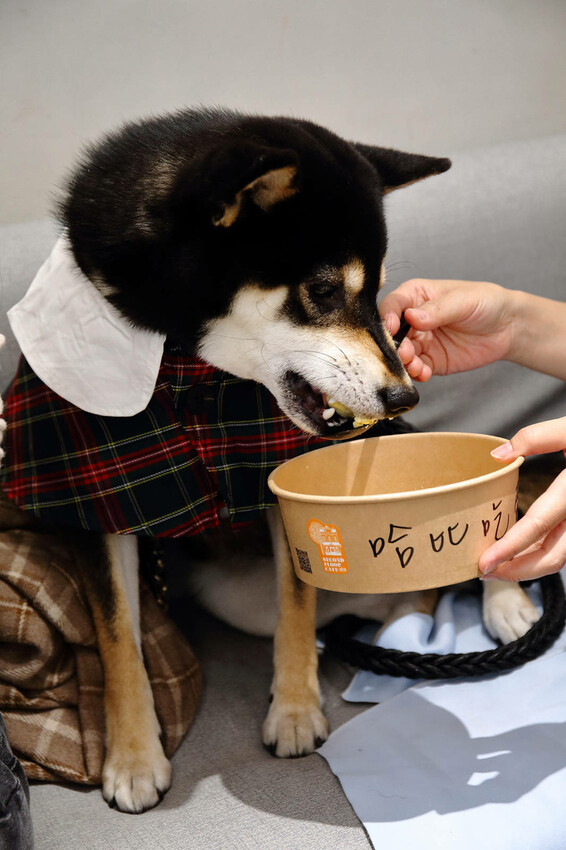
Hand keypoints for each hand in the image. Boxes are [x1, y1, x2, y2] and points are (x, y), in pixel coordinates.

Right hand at [380, 279, 514, 380]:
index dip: (388, 317)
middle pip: (391, 334)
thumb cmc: (485, 303)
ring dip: (403, 362)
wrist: (507, 327)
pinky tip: (423, 373)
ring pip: (401, 354)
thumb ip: (437, 310)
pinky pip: (417, 369)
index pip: (393, 305)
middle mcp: (412, 319)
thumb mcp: (462, 301)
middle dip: (393, 345)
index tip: (391, 328)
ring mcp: (420, 341)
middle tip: (404, 352)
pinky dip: (416, 373)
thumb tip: (411, 317)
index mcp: (416, 296)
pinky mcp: (430, 360)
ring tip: (415, 365)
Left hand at [479, 417, 565, 581]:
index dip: (509, 548)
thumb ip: (536, 438)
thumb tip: (498, 456)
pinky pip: (564, 547)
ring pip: (559, 556)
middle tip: (484, 571)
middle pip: (551, 557)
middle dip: (516, 570)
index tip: (485, 562)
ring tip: (498, 564)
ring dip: (528, 565)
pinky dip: (541, 553)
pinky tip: (521, 549)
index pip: (537, 525)